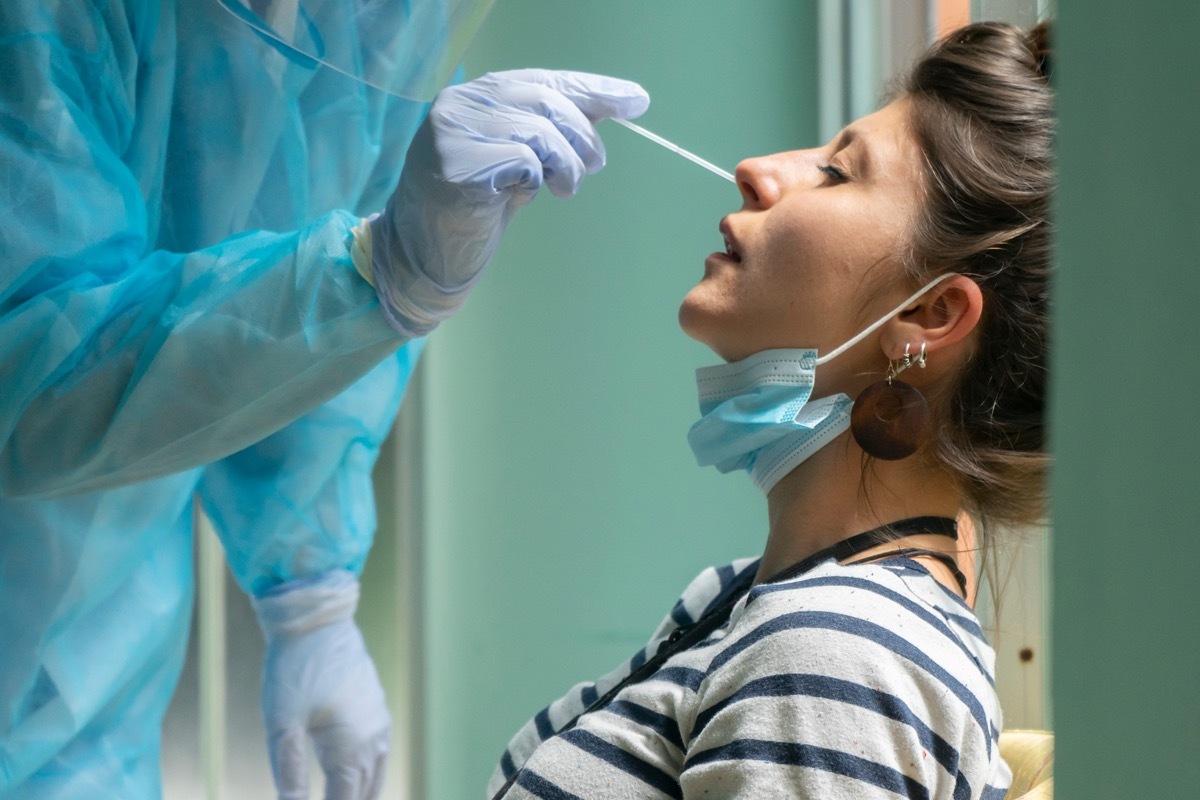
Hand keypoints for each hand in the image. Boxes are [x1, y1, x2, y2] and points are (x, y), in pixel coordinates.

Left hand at [254, 571, 389, 799]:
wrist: (318, 620)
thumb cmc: (294, 668)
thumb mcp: (282, 724)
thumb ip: (289, 773)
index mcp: (351, 749)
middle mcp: (373, 741)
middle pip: (363, 797)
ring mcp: (379, 725)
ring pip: (374, 779)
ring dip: (358, 798)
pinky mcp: (376, 712)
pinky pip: (378, 758)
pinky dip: (364, 778)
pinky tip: (350, 782)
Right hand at [369, 69, 648, 335]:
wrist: (423, 258)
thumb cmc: (473, 212)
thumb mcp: (518, 163)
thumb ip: (551, 133)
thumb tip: (616, 105)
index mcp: (475, 96)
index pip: (543, 80)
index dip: (592, 90)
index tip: (636, 101)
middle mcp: (460, 103)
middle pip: (546, 100)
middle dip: (583, 135)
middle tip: (595, 166)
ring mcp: (454, 132)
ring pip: (540, 130)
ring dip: (567, 165)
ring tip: (563, 190)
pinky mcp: (456, 166)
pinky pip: (523, 161)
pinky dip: (535, 182)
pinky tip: (520, 198)